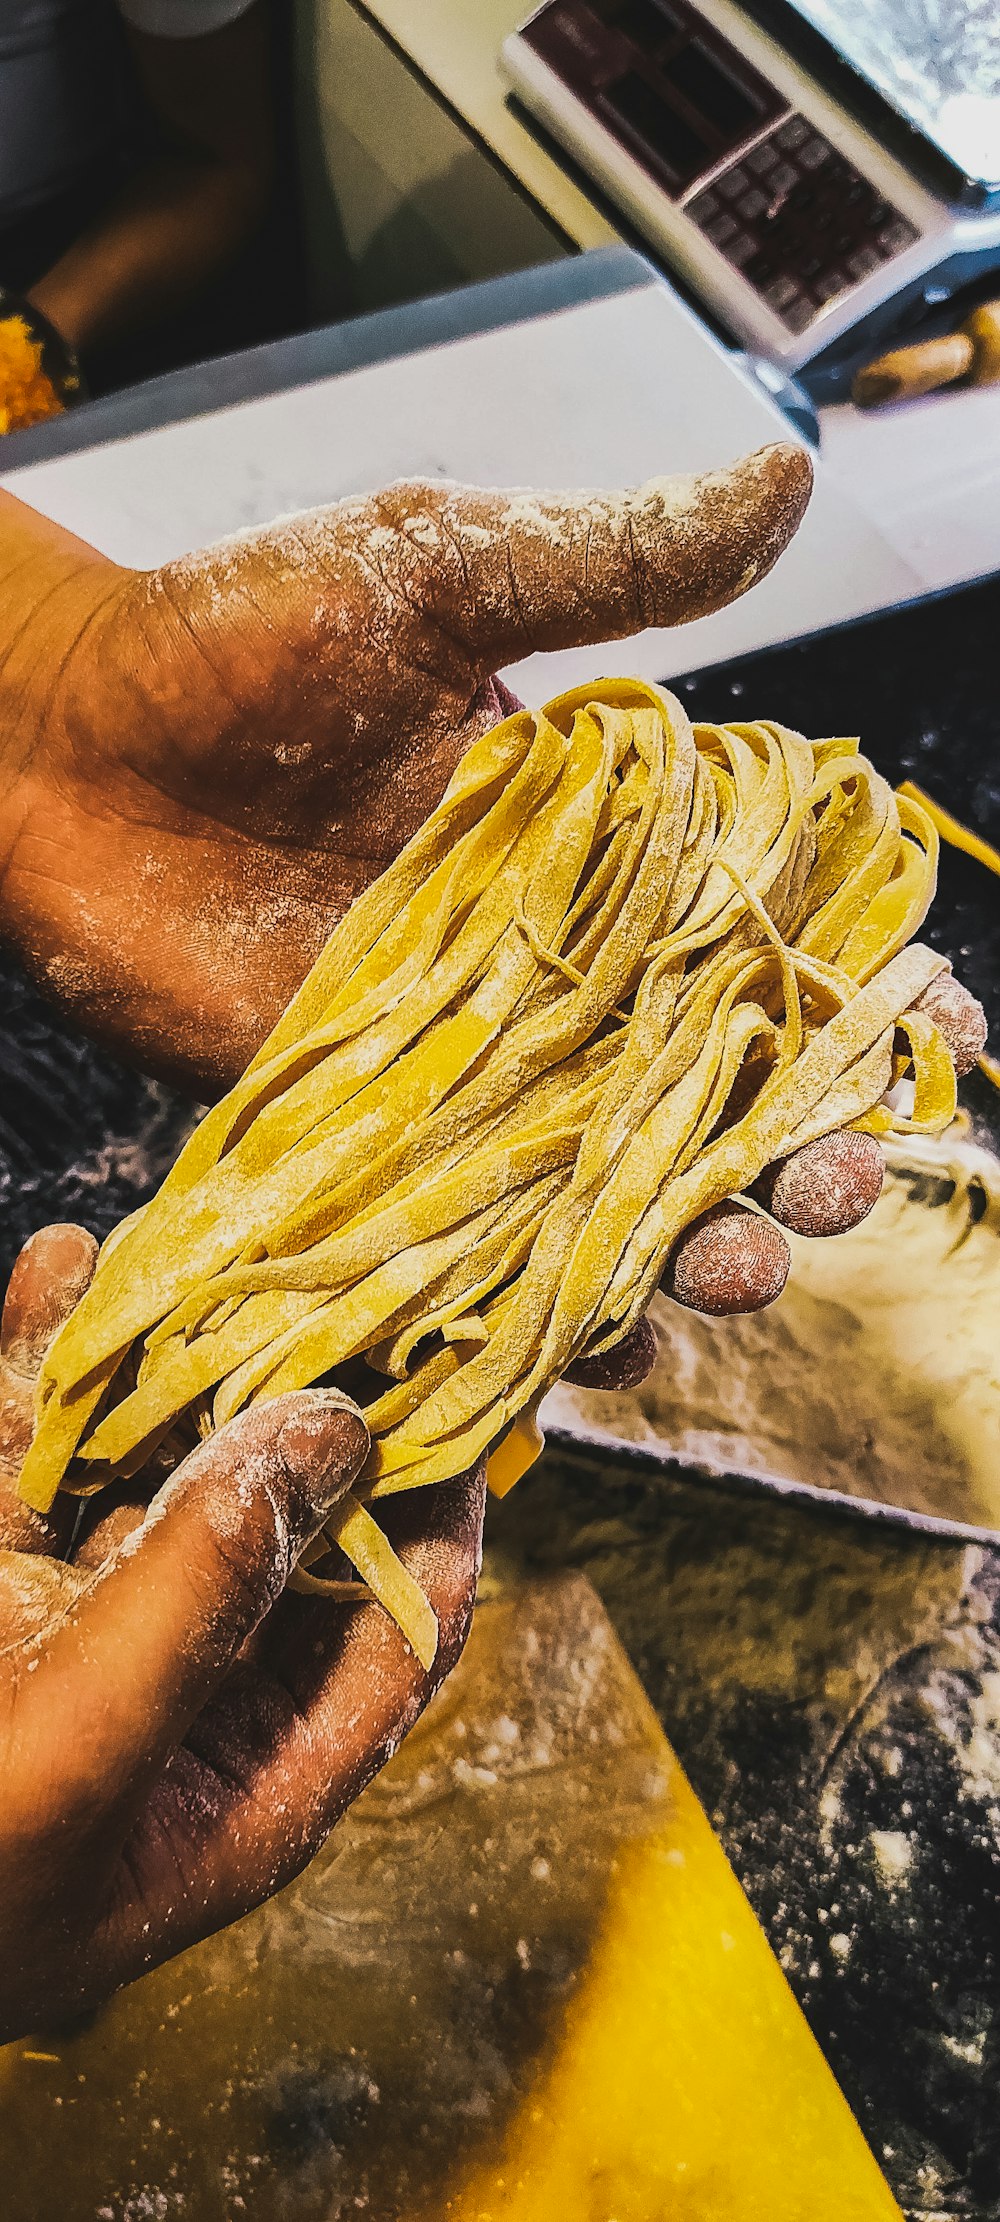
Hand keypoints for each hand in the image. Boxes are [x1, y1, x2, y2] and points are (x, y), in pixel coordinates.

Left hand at [0, 452, 983, 1339]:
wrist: (55, 736)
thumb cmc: (237, 640)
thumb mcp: (440, 576)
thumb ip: (614, 562)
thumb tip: (792, 472)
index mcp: (604, 850)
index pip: (772, 934)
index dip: (866, 995)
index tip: (949, 1041)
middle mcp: (552, 973)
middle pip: (717, 1090)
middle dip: (799, 1148)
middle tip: (842, 1185)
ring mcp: (462, 1068)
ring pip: (612, 1186)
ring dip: (693, 1240)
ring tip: (738, 1264)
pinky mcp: (365, 1139)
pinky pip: (469, 1240)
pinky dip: (541, 1297)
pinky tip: (602, 1331)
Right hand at [0, 1225, 483, 2042]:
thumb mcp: (71, 1751)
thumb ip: (199, 1596)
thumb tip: (330, 1438)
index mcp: (235, 1785)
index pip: (394, 1633)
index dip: (439, 1511)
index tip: (461, 1388)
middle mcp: (170, 1694)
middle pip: (283, 1528)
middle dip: (303, 1401)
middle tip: (342, 1276)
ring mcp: (67, 1626)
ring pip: (152, 1465)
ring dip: (173, 1353)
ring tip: (212, 1242)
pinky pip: (31, 1450)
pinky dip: (44, 1359)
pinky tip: (60, 1270)